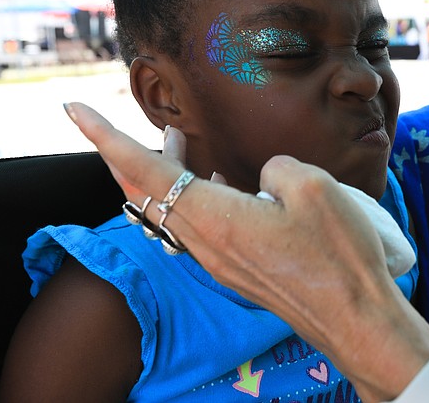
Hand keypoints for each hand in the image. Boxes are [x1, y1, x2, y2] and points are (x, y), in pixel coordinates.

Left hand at [63, 102, 428, 401]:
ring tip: (176, 142)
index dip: (105, 137)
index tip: (74, 110)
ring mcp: (220, 261)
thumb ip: (274, 168)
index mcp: (215, 217)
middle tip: (117, 124)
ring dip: (164, 174)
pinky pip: (198, 226)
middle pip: (146, 193)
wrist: (354, 319)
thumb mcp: (312, 187)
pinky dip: (193, 196)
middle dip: (127, 154)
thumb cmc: (335, 254)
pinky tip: (222, 183)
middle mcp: (205, 243)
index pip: (142, 171)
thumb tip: (261, 177)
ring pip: (172, 210)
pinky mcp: (238, 270)